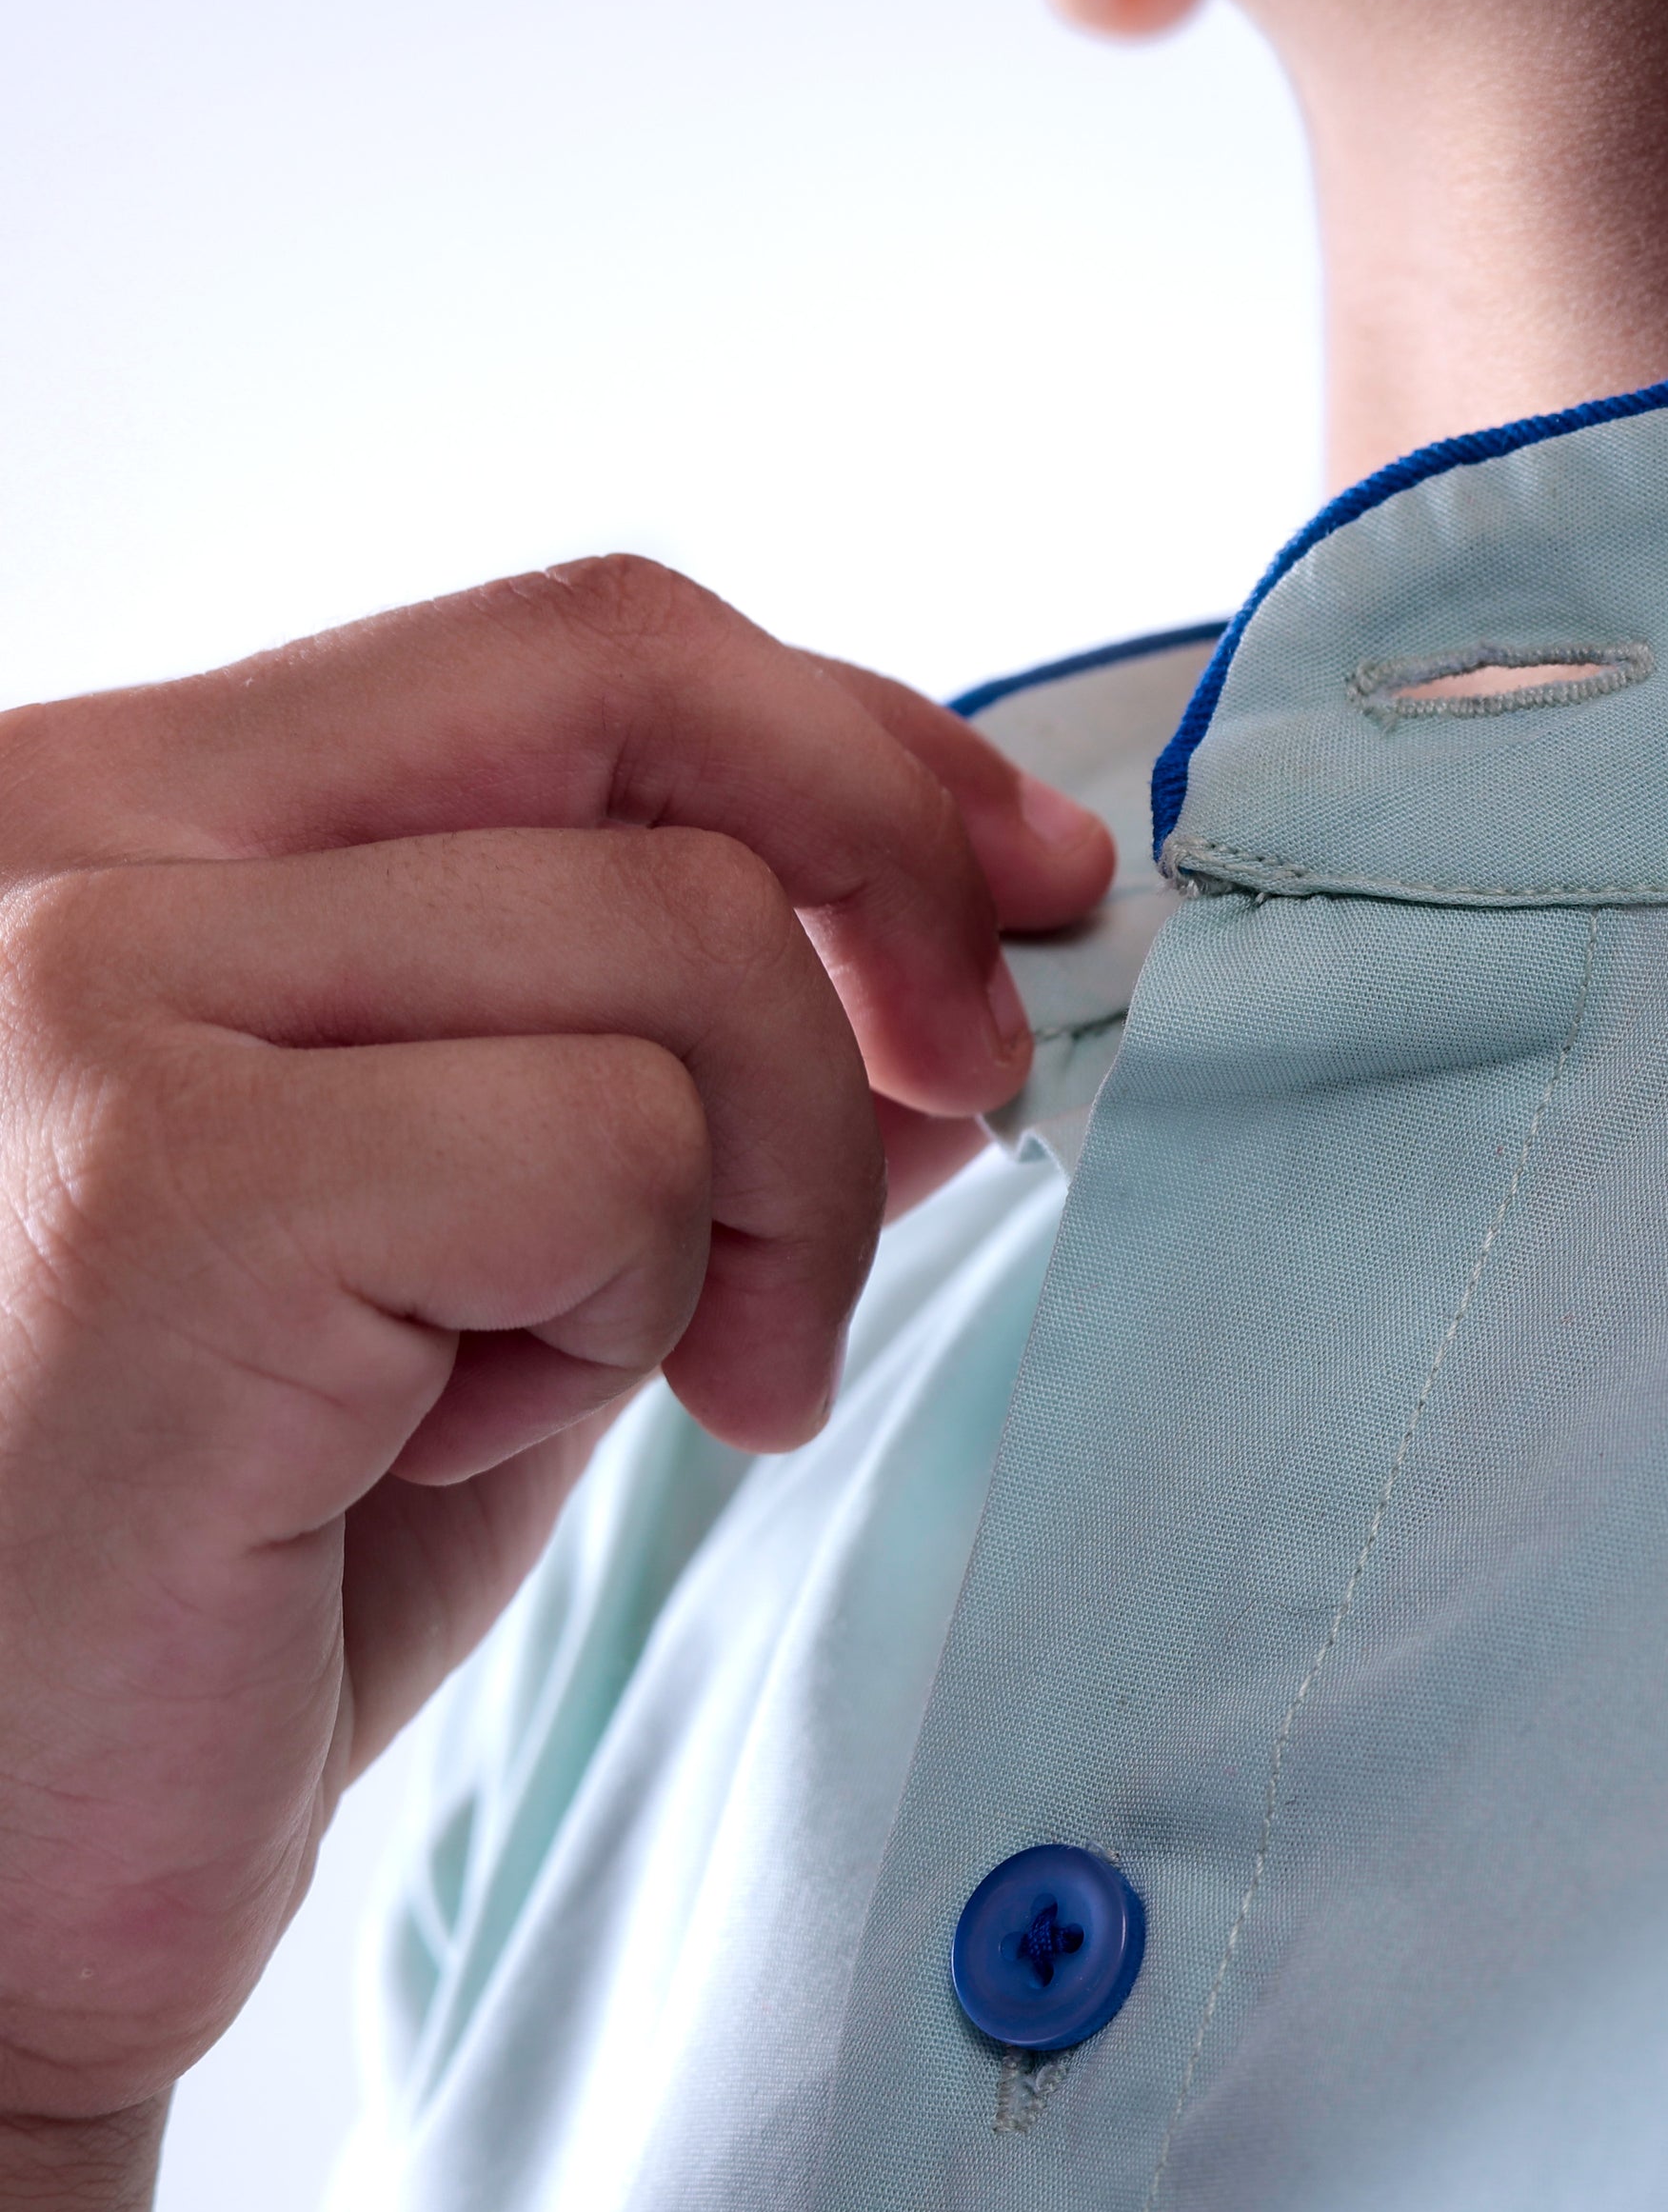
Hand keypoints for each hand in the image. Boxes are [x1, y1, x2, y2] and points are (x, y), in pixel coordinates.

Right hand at [0, 558, 1112, 2211]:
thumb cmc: (209, 1565)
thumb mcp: (502, 1250)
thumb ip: (691, 1078)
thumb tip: (963, 966)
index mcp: (129, 813)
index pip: (577, 645)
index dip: (856, 741)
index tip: (1027, 881)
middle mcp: (60, 841)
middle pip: (643, 698)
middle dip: (895, 899)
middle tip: (970, 1106)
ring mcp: (85, 990)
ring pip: (683, 941)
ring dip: (762, 1192)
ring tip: (635, 1371)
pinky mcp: (161, 1185)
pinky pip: (611, 1146)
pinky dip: (640, 1304)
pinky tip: (461, 1439)